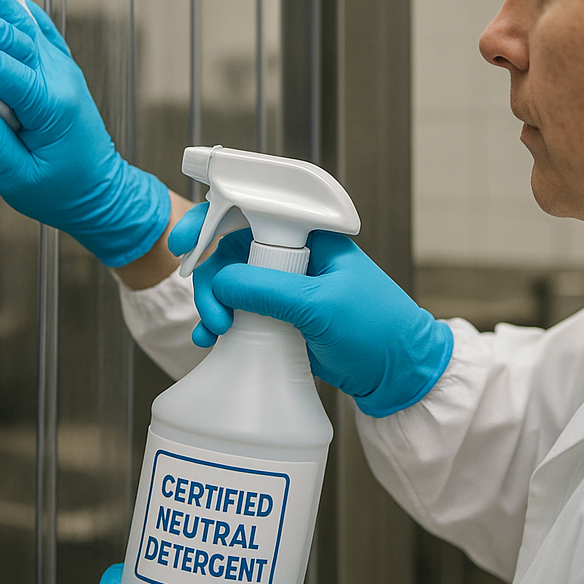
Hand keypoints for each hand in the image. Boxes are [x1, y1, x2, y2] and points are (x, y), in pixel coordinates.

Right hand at [0, 0, 168, 265]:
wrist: (103, 195)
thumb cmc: (59, 193)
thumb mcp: (16, 178)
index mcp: (49, 105)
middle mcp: (59, 78)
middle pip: (9, 35)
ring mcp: (63, 70)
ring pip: (23, 25)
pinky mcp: (62, 71)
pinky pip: (38, 31)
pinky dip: (16, 9)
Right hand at [169, 204, 452, 417]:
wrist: (398, 375)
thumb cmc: (378, 329)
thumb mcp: (321, 306)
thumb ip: (269, 290)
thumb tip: (220, 282)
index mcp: (308, 233)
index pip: (251, 209)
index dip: (211, 219)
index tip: (185, 242)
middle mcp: (292, 251)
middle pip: (229, 245)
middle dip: (208, 273)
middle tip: (203, 302)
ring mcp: (283, 283)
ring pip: (228, 279)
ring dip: (211, 302)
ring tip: (214, 331)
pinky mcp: (278, 313)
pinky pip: (237, 308)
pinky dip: (219, 321)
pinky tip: (211, 340)